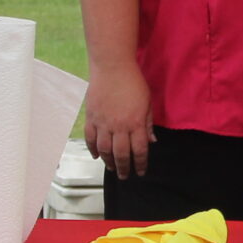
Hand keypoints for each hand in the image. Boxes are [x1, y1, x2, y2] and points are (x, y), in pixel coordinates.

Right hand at [84, 61, 156, 180]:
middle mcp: (119, 126)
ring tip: (112, 168)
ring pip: (104, 150)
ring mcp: (103, 122)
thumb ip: (148, 123)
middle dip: (124, 168)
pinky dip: (93, 149)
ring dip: (108, 162)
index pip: (139, 150)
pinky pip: (90, 138)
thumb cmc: (133, 82)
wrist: (112, 67)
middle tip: (125, 176)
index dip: (140, 164)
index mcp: (136, 123)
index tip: (141, 172)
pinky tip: (96, 155)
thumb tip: (152, 141)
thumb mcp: (148, 103)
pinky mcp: (91, 117)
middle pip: (121, 154)